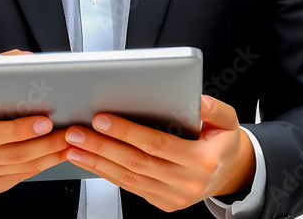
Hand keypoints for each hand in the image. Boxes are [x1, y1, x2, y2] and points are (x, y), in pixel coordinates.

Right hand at [0, 50, 69, 193]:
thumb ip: (1, 68)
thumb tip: (27, 60)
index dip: (19, 130)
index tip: (46, 121)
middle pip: (11, 154)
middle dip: (44, 144)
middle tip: (67, 132)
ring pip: (19, 168)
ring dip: (48, 156)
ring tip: (68, 142)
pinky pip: (19, 177)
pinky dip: (41, 166)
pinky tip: (57, 154)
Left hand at [61, 94, 255, 211]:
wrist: (229, 173)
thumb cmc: (222, 142)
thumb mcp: (228, 120)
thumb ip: (214, 108)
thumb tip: (197, 100)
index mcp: (202, 161)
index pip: (156, 144)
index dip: (127, 131)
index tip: (102, 118)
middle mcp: (186, 183)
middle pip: (136, 163)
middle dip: (102, 146)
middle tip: (76, 132)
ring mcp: (173, 197)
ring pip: (128, 179)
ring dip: (97, 162)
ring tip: (73, 146)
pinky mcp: (163, 203)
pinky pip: (130, 187)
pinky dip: (107, 174)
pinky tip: (90, 160)